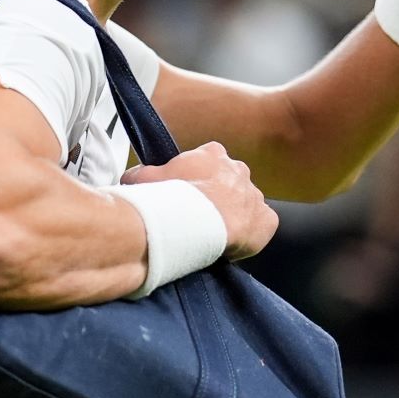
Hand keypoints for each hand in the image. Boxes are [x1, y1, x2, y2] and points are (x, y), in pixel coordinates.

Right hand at [124, 142, 278, 259]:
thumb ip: (140, 174)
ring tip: (214, 233)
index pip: (208, 160)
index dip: (196, 178)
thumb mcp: (143, 179)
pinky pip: (263, 225)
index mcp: (212, 154)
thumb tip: (131, 177)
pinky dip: (252, 234)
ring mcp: (255, 195)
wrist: (193, 224)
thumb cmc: (169, 199)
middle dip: (218, 196)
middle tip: (199, 216)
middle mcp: (239, 170)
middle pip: (230, 181)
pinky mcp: (266, 220)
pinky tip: (235, 243)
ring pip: (246, 204)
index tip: (186, 194)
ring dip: (234, 216)